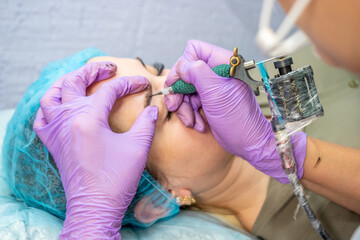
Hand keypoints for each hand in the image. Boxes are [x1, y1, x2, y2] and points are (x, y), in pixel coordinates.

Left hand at [33, 62, 157, 238]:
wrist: (95, 206)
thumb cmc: (117, 178)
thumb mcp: (138, 148)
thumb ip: (146, 123)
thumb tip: (152, 109)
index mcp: (88, 119)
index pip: (109, 90)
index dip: (129, 84)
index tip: (143, 83)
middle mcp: (67, 120)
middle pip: (74, 82)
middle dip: (93, 70)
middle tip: (109, 68)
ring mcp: (57, 131)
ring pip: (51, 95)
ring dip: (66, 82)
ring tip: (82, 79)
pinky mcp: (53, 144)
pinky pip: (42, 117)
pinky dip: (50, 106)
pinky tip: (61, 106)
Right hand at [165, 40, 306, 182]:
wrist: (247, 143)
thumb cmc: (239, 120)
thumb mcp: (216, 93)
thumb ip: (197, 73)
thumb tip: (182, 66)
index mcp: (224, 63)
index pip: (194, 50)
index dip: (183, 66)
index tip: (179, 84)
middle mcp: (217, 72)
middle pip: (185, 71)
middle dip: (179, 91)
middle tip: (175, 106)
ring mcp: (212, 86)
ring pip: (185, 88)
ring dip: (184, 106)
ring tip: (190, 120)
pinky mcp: (208, 99)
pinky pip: (190, 100)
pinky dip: (189, 113)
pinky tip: (196, 123)